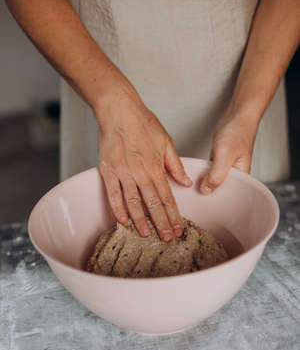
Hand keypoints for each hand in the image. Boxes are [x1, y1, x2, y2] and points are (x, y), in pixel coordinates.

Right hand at [95, 89, 192, 241]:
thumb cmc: (143, 123)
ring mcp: (123, 173)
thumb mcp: (166, 142)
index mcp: (156, 168)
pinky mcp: (108, 171)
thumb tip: (186, 183)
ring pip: (133, 203)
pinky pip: (113, 193)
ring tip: (146, 235)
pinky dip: (117, 208)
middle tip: (166, 239)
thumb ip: (175, 166)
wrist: (120, 110)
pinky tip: (122, 220)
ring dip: (140, 221)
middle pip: (153, 204)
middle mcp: (141, 174)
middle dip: (161, 223)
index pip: (167, 198)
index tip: (178, 229)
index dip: (174, 215)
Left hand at [199, 112, 255, 193]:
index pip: (229, 195)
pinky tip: (196, 175)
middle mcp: (235, 175)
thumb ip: (216, 175)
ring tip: (194, 188)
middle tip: (195, 195)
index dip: (216, 200)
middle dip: (208, 192)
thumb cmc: (237, 132)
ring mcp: (226, 168)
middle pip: (220, 190)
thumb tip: (206, 190)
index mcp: (242, 177)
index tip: (202, 202)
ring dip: (204, 183)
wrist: (237, 115)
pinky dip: (203, 174)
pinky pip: (209, 172)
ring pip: (213, 181)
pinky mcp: (219, 162)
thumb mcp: (225, 155)